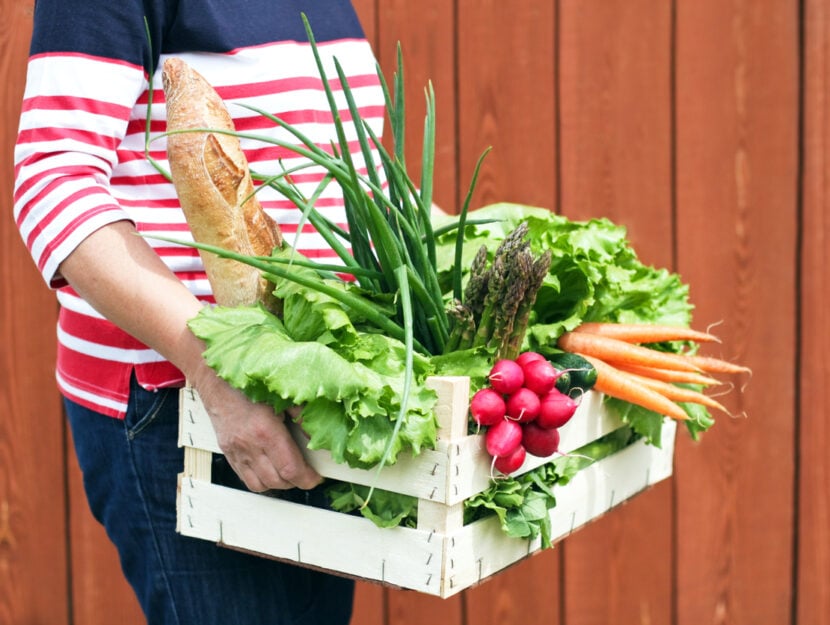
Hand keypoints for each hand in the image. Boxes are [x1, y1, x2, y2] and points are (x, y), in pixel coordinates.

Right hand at [192, 366, 321, 492]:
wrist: (218, 381)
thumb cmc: (250, 385)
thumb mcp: (282, 397)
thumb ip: (303, 418)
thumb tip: (318, 437)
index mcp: (266, 431)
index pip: (290, 469)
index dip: (307, 478)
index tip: (316, 477)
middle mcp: (249, 445)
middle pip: (277, 480)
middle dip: (297, 481)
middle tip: (308, 474)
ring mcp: (236, 452)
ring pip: (260, 484)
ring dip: (279, 484)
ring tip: (290, 474)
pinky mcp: (228, 453)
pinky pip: (245, 478)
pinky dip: (261, 481)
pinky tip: (270, 471)